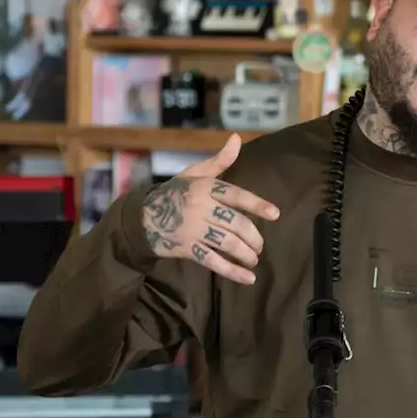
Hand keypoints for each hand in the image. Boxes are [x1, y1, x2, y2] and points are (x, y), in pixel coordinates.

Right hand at [141, 133, 279, 284]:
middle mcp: (201, 207)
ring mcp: (194, 229)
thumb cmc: (173, 193)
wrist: (141, 217)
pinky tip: (248, 278)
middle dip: (253, 237)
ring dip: (246, 253)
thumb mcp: (194, 174)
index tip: (275, 214)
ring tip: (254, 258)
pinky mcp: (188, 248)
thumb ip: (219, 161)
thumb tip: (236, 139)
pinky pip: (214, 261)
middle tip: (259, 245)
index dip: (257, 204)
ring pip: (228, 243)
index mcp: (205, 187)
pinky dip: (232, 272)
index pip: (236, 195)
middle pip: (236, 223)